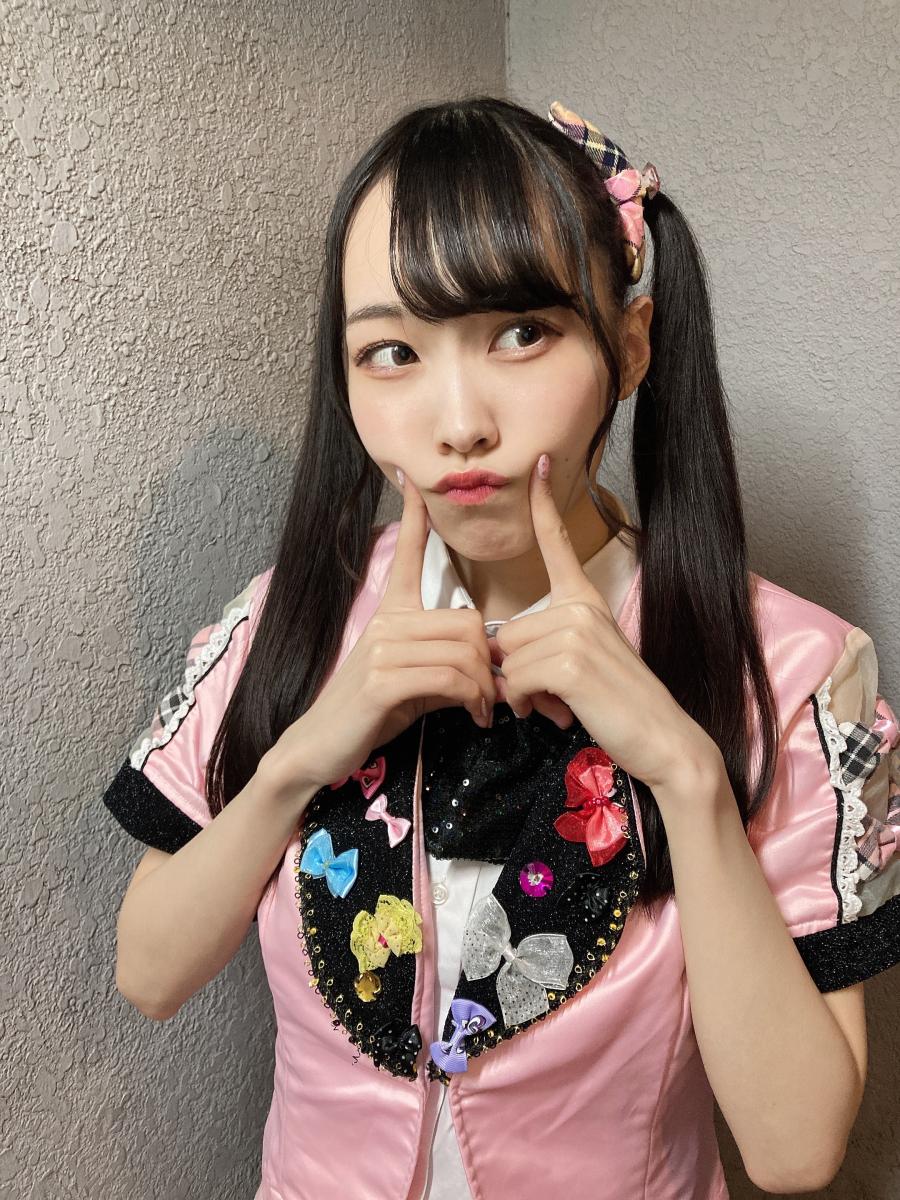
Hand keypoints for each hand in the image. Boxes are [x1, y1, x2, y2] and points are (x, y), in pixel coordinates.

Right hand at [260, 470, 496, 798]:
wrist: (320, 748)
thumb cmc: (368, 714)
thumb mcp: (413, 684)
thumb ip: (447, 666)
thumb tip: (489, 669)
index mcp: (391, 614)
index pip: (409, 555)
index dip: (414, 517)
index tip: (412, 479)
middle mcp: (386, 623)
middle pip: (468, 621)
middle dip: (490, 662)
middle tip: (494, 694)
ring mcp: (382, 649)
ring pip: (463, 651)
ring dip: (485, 688)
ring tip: (484, 710)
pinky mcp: (382, 680)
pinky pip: (450, 677)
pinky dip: (472, 700)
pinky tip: (473, 717)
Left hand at [492, 453, 715, 791]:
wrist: (663, 740)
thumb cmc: (619, 706)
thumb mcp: (582, 664)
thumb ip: (545, 647)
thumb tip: (498, 654)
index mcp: (586, 600)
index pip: (561, 544)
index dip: (545, 504)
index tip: (538, 463)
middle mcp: (581, 607)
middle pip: (507, 632)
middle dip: (518, 674)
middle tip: (555, 698)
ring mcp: (577, 631)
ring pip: (508, 659)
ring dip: (522, 693)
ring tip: (560, 706)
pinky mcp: (571, 662)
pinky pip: (515, 680)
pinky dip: (525, 704)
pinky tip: (556, 713)